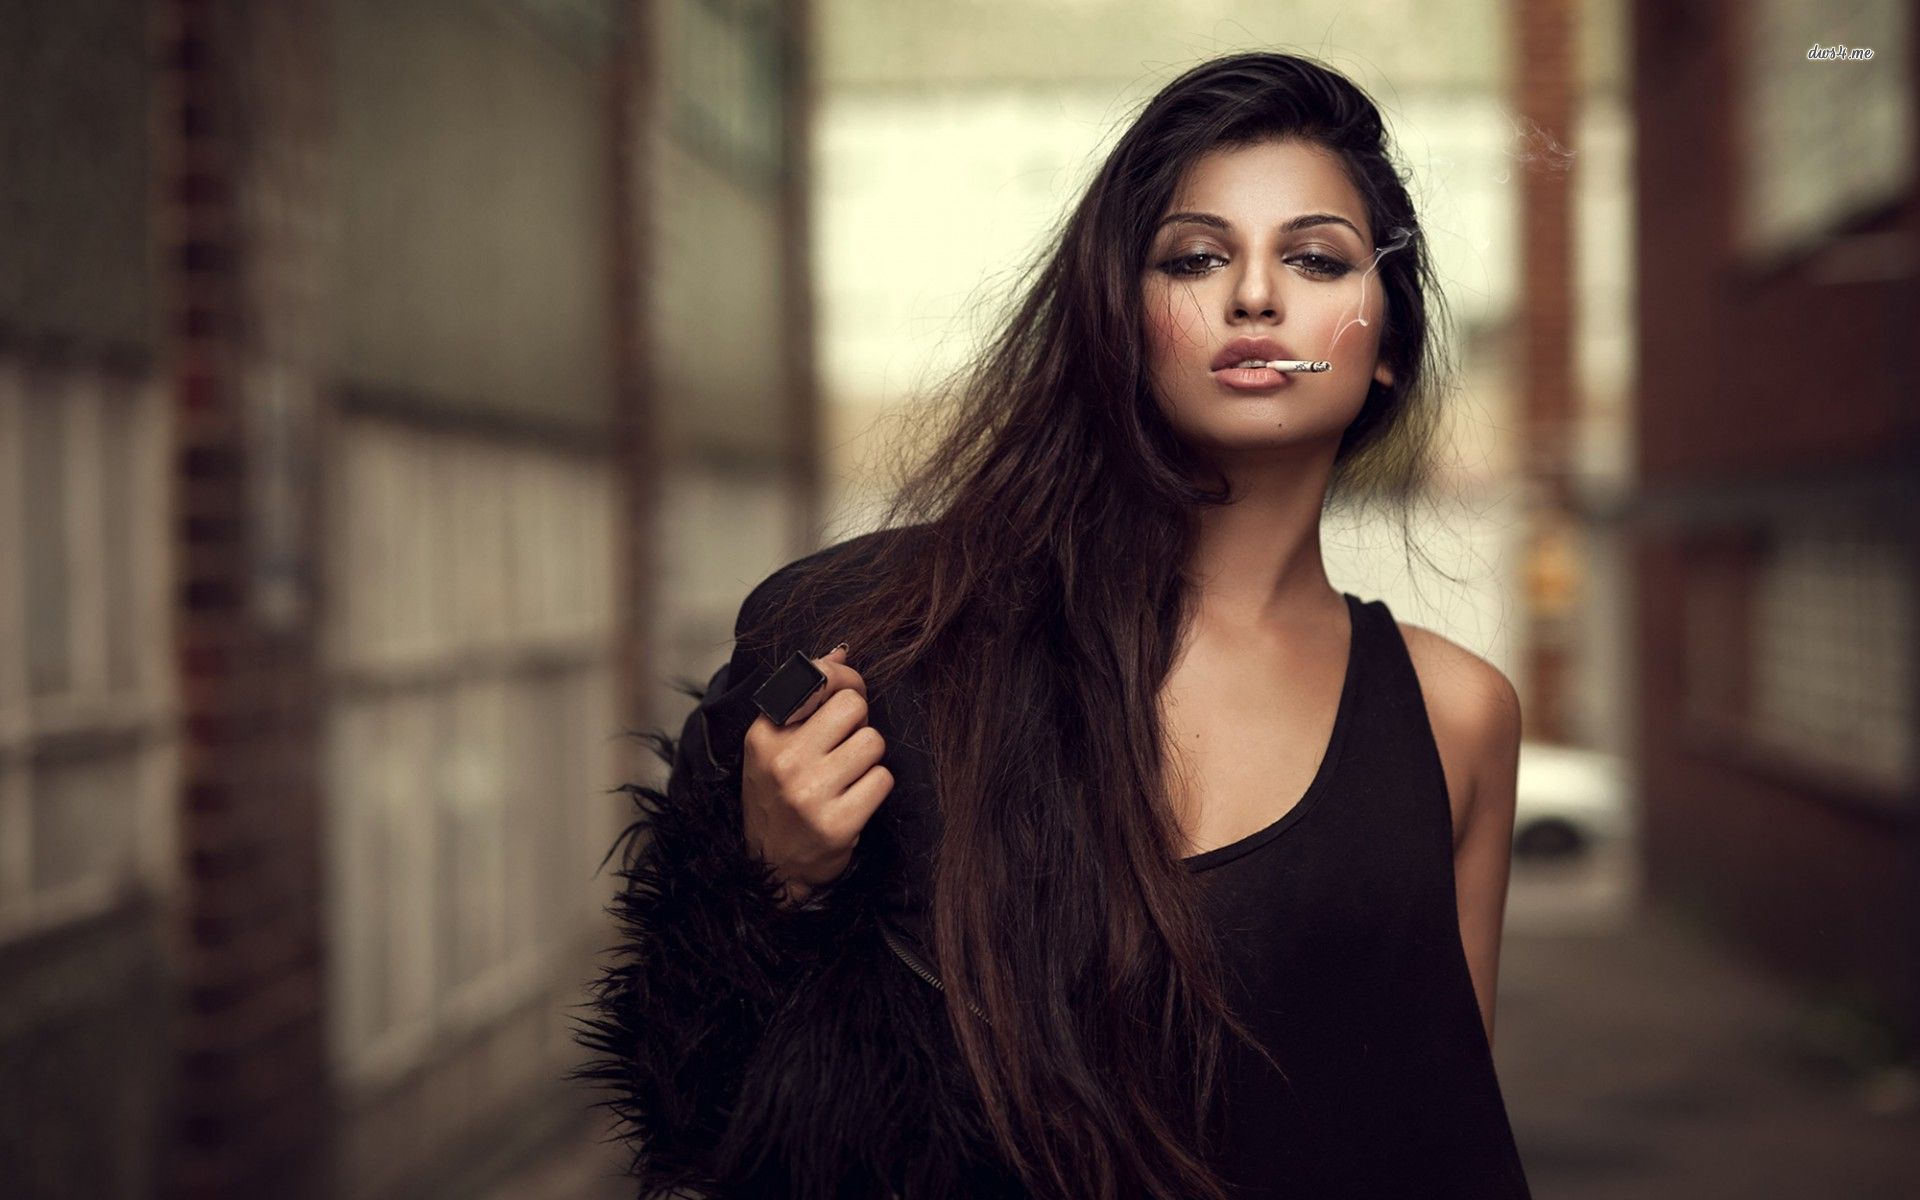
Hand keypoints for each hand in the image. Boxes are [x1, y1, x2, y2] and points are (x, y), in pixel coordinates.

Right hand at [740, 645, 892, 907]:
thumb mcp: (775, 745)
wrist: (770, 868)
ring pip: (873, 743)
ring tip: (847, 776)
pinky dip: (875, 788)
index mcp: (764, 734)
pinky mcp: (837, 824)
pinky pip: (882, 780)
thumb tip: (841, 651)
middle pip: (853, 707)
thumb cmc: (778, 797)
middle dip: (859, 722)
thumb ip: (806, 697)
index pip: (817, 679)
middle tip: (846, 743)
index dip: (845, 681)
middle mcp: (783, 761)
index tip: (848, 694)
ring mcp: (810, 794)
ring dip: (868, 759)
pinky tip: (853, 800)